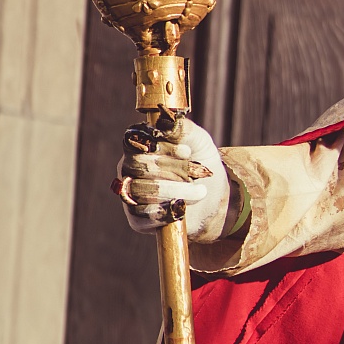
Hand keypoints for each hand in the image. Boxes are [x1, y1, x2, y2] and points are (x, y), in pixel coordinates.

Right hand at [114, 119, 231, 239]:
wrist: (214, 200)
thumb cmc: (202, 165)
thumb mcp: (199, 143)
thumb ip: (184, 129)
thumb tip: (166, 124)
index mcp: (139, 147)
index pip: (135, 141)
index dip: (161, 147)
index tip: (186, 151)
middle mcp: (129, 169)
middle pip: (139, 166)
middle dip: (172, 169)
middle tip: (196, 173)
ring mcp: (130, 194)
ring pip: (141, 190)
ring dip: (175, 190)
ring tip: (199, 191)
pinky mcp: (137, 219)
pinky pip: (140, 215)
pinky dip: (164, 211)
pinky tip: (182, 208)